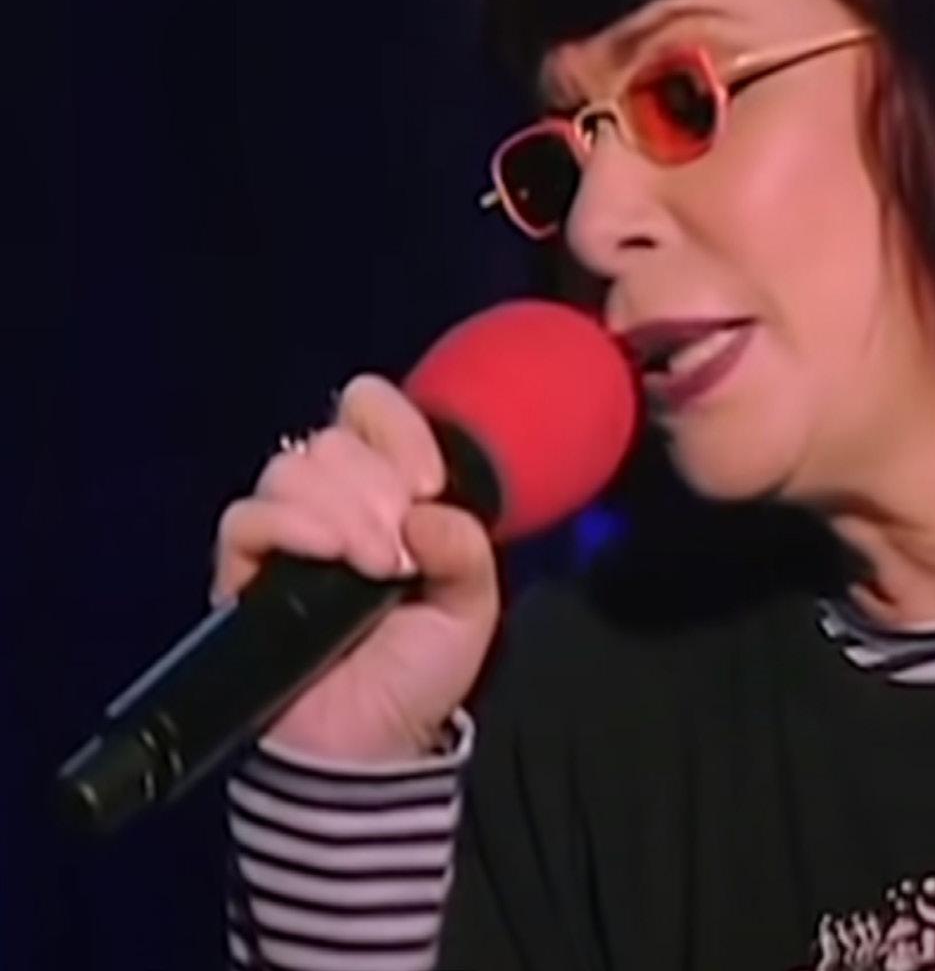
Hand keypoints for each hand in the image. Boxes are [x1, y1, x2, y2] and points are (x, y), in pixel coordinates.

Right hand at [211, 375, 500, 761]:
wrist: (370, 748)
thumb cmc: (418, 672)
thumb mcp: (472, 605)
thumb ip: (467, 547)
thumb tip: (426, 512)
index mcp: (384, 491)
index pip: (368, 408)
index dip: (397, 428)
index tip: (428, 484)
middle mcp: (330, 503)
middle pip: (333, 440)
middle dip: (378, 487)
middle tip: (401, 550)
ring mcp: (283, 537)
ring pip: (291, 470)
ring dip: (342, 510)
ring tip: (376, 567)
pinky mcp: (241, 575)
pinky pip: (245, 520)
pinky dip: (289, 526)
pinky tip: (327, 556)